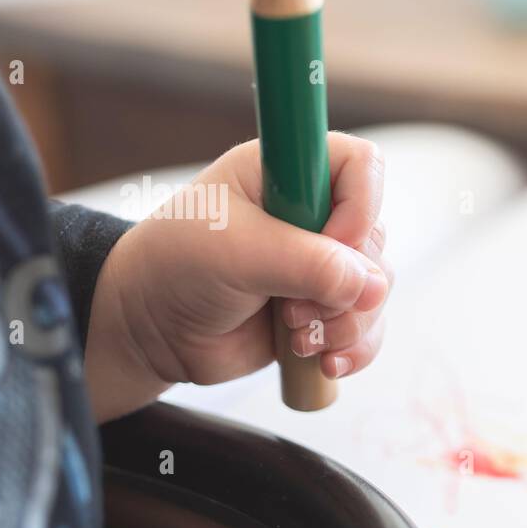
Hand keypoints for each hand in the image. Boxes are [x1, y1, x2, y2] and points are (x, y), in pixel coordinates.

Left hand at [85, 133, 391, 421]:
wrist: (149, 330)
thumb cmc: (174, 269)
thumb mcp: (237, 253)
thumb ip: (308, 264)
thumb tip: (372, 287)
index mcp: (287, 172)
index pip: (362, 165)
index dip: (361, 206)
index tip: (332, 244)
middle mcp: (311, 213)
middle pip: (374, 238)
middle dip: (345, 284)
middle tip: (292, 305)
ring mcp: (320, 264)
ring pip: (376, 290)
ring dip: (346, 323)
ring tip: (296, 336)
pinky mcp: (322, 308)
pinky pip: (368, 326)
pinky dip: (354, 348)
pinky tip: (323, 361)